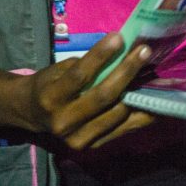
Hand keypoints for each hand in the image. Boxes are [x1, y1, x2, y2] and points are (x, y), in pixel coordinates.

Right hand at [20, 33, 154, 149]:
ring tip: (152, 72)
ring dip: (138, 91)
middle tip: (144, 51)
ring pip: (117, 113)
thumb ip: (86, 65)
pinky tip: (152, 98)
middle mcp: (64, 121)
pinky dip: (139, 114)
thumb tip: (120, 52)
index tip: (120, 37)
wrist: (33, 114)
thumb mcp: (59, 70)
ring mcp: (78, 138)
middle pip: (103, 96)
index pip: (80, 75)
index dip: (101, 55)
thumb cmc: (48, 85)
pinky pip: (122, 129)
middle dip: (127, 71)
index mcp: (51, 97)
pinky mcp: (92, 147)